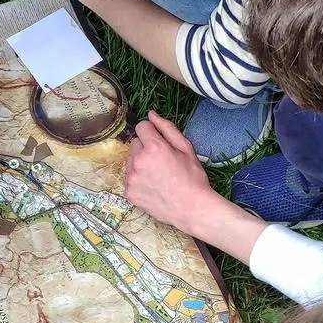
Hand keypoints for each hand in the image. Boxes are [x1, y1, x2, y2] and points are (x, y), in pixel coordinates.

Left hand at [125, 111, 216, 233]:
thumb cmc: (193, 178)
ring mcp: (131, 178)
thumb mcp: (185, 148)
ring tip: (157, 174)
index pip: (141, 126)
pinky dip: (138, 178)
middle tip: (162, 161)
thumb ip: (166, 128)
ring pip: (130, 160)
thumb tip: (151, 114)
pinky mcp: (129, 192)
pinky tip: (152, 184)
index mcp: (153, 147)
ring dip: (140, 162)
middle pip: (135, 143)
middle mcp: (138, 161)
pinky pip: (129, 177)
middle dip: (146, 148)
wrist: (192, 208)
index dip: (152, 132)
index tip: (160, 142)